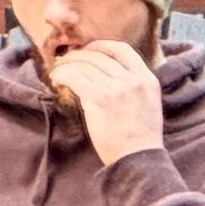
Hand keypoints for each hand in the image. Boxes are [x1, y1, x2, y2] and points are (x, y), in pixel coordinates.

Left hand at [48, 37, 159, 165]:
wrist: (138, 159)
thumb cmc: (140, 138)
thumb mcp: (147, 103)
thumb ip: (132, 85)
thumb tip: (104, 73)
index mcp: (147, 79)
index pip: (122, 49)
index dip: (101, 46)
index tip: (88, 50)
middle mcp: (132, 80)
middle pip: (99, 55)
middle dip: (79, 55)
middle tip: (65, 60)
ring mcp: (116, 88)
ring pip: (84, 65)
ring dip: (67, 65)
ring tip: (57, 72)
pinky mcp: (99, 99)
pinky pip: (75, 78)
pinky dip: (62, 76)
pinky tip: (57, 81)